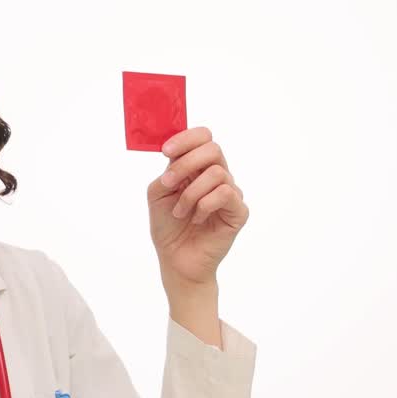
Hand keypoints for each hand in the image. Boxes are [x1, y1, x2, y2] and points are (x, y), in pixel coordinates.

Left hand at [147, 126, 248, 289]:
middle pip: (213, 149)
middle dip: (186, 163)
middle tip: (169, 184)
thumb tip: (175, 156)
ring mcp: (230, 193)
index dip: (186, 138)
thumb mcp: (158, 193)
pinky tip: (196, 219)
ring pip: (217, 173)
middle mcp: (216, 177)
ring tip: (180, 212)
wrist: (175, 259)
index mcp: (197, 168)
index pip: (203, 138)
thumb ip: (167, 171)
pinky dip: (204, 205)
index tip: (165, 151)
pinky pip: (226, 193)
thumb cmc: (168, 227)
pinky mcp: (238, 211)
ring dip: (190, 193)